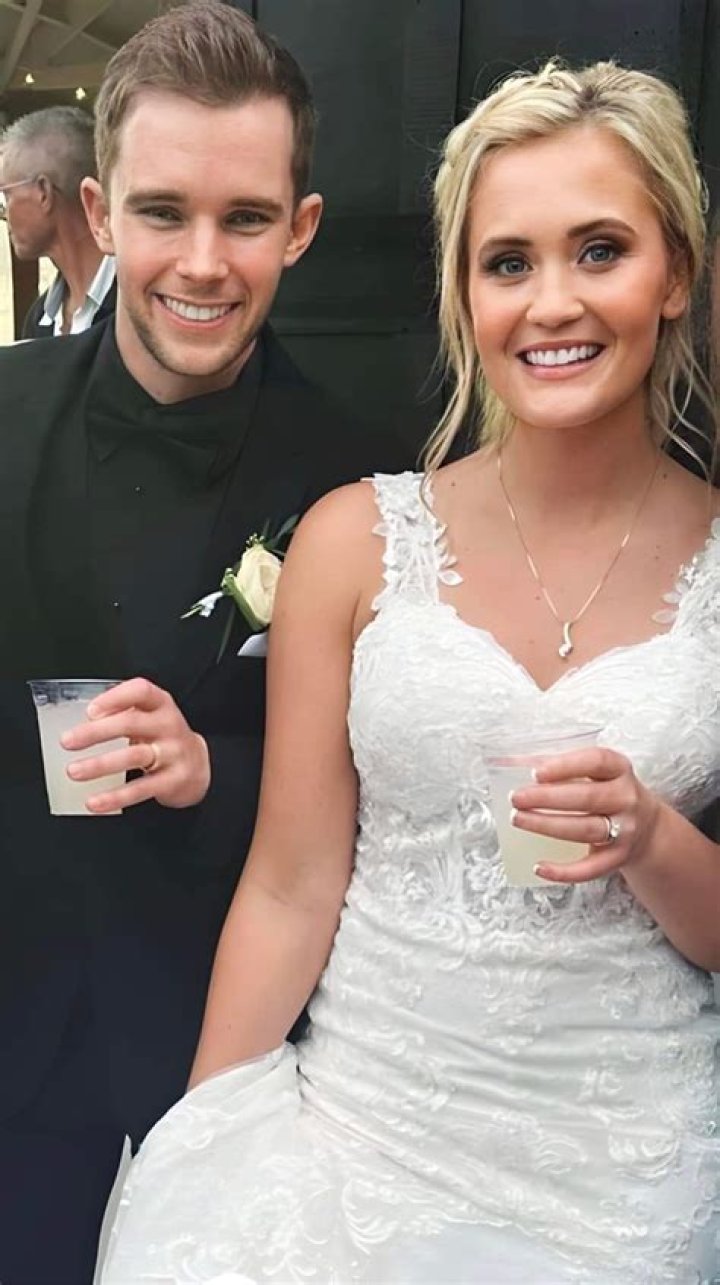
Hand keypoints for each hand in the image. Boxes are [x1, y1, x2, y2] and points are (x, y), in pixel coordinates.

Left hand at [60, 678, 209, 812]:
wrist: (198, 765)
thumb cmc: (163, 736)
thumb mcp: (150, 715)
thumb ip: (122, 711)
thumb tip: (85, 720)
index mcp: (161, 704)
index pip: (141, 690)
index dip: (114, 698)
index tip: (90, 710)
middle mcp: (169, 725)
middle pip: (131, 723)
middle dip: (95, 732)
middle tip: (68, 741)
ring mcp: (172, 753)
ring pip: (133, 756)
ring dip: (99, 765)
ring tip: (74, 771)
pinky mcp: (172, 780)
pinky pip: (141, 789)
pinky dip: (115, 797)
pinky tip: (95, 802)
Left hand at [509, 745, 660, 882]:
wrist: (646, 826)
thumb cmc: (605, 791)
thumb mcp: (592, 772)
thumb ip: (555, 765)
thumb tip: (507, 762)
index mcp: (618, 769)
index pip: (596, 761)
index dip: (566, 766)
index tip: (536, 772)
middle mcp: (626, 798)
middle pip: (587, 798)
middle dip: (547, 799)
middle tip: (516, 798)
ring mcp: (624, 830)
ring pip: (585, 830)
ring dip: (548, 826)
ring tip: (518, 819)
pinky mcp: (618, 858)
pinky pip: (590, 868)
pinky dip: (563, 871)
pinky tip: (539, 867)